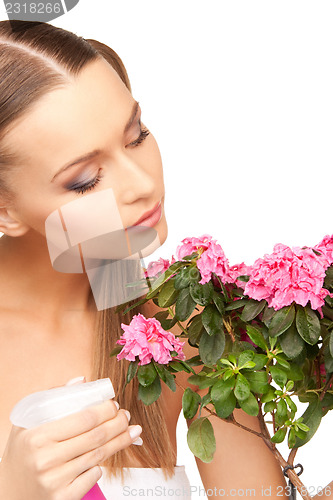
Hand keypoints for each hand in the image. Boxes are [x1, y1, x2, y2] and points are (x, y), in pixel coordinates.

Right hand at [0, 377, 141, 499]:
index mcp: (38, 436)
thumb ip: (54, 397)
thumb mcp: (28, 421)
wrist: (9, 490)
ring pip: (98, 456)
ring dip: (119, 442)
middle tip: (126, 416)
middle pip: (96, 437)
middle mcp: (46, 460)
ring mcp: (55, 481)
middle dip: (117, 424)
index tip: (114, 404)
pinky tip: (106, 456)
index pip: (84, 419)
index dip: (105, 410)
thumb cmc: (22, 451)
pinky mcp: (63, 498)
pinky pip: (93, 476)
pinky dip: (101, 465)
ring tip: (131, 432)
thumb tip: (83, 380)